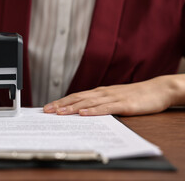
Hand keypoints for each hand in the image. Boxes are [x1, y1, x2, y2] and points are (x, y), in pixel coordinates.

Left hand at [43, 75, 184, 115]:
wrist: (157, 90)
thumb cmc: (134, 96)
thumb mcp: (113, 98)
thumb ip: (99, 103)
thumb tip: (82, 111)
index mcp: (99, 92)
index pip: (76, 96)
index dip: (60, 101)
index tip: (47, 107)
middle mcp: (102, 93)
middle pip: (78, 98)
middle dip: (61, 104)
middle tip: (46, 110)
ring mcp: (112, 98)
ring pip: (89, 103)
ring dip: (73, 107)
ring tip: (59, 112)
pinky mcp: (123, 104)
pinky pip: (106, 108)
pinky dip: (93, 111)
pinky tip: (83, 114)